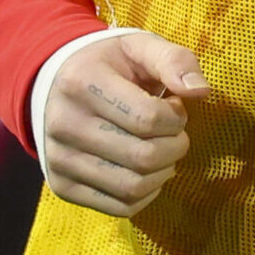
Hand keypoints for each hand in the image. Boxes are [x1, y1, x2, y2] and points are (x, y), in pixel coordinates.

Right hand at [42, 31, 212, 216]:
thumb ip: (174, 61)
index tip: (174, 107)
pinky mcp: (61, 186)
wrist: (54, 85)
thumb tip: (200, 91)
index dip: (175, 117)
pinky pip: (119, 207)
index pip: (147, 118)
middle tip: (174, 133)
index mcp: (82, 82)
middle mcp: (64, 124)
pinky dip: (146, 195)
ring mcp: (59, 159)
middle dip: (175, 147)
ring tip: (162, 151)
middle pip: (142, 157)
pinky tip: (147, 172)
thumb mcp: (139, 46)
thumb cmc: (108, 65)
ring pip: (132, 187)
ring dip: (163, 172)